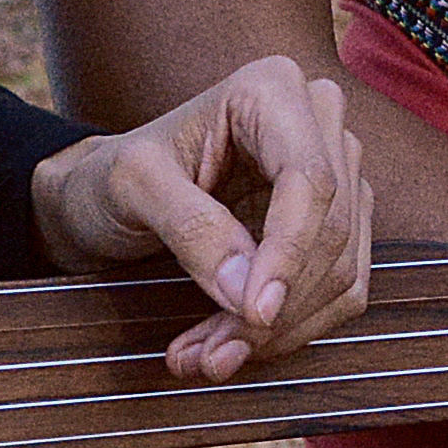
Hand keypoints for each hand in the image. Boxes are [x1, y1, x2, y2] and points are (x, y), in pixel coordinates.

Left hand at [38, 53, 371, 378]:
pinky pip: (339, 288)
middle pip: (331, 231)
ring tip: (206, 358)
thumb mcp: (133, 186)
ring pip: (340, 270)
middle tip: (209, 356)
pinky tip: (231, 346)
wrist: (107, 197)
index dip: (290, 254)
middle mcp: (318, 122)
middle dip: (274, 308)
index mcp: (272, 89)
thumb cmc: (113, 177)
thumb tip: (248, 292)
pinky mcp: (337, 221)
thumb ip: (190, 228)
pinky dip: (290, 330)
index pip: (310, 180)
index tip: (254, 315)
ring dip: (279, 331)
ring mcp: (336, 172)